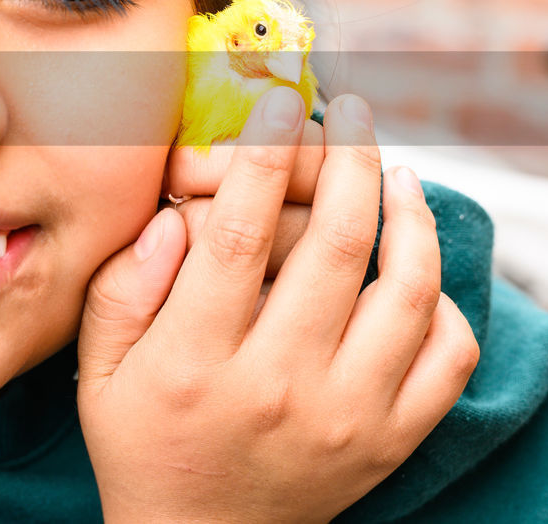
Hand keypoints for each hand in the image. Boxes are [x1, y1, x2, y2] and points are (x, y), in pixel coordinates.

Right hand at [77, 88, 480, 523]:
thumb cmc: (143, 446)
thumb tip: (173, 218)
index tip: (282, 102)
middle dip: (352, 157)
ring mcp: (348, 416)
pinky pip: (448, 355)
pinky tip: (415, 266)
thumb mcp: (99, 371)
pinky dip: (445, 299)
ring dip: (411, 214)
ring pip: (410, 290)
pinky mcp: (392, 440)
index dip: (265, 154)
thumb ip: (122, 289)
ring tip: (397, 174)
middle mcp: (280, 386)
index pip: (241, 233)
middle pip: (337, 243)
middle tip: (352, 112)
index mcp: (195, 361)